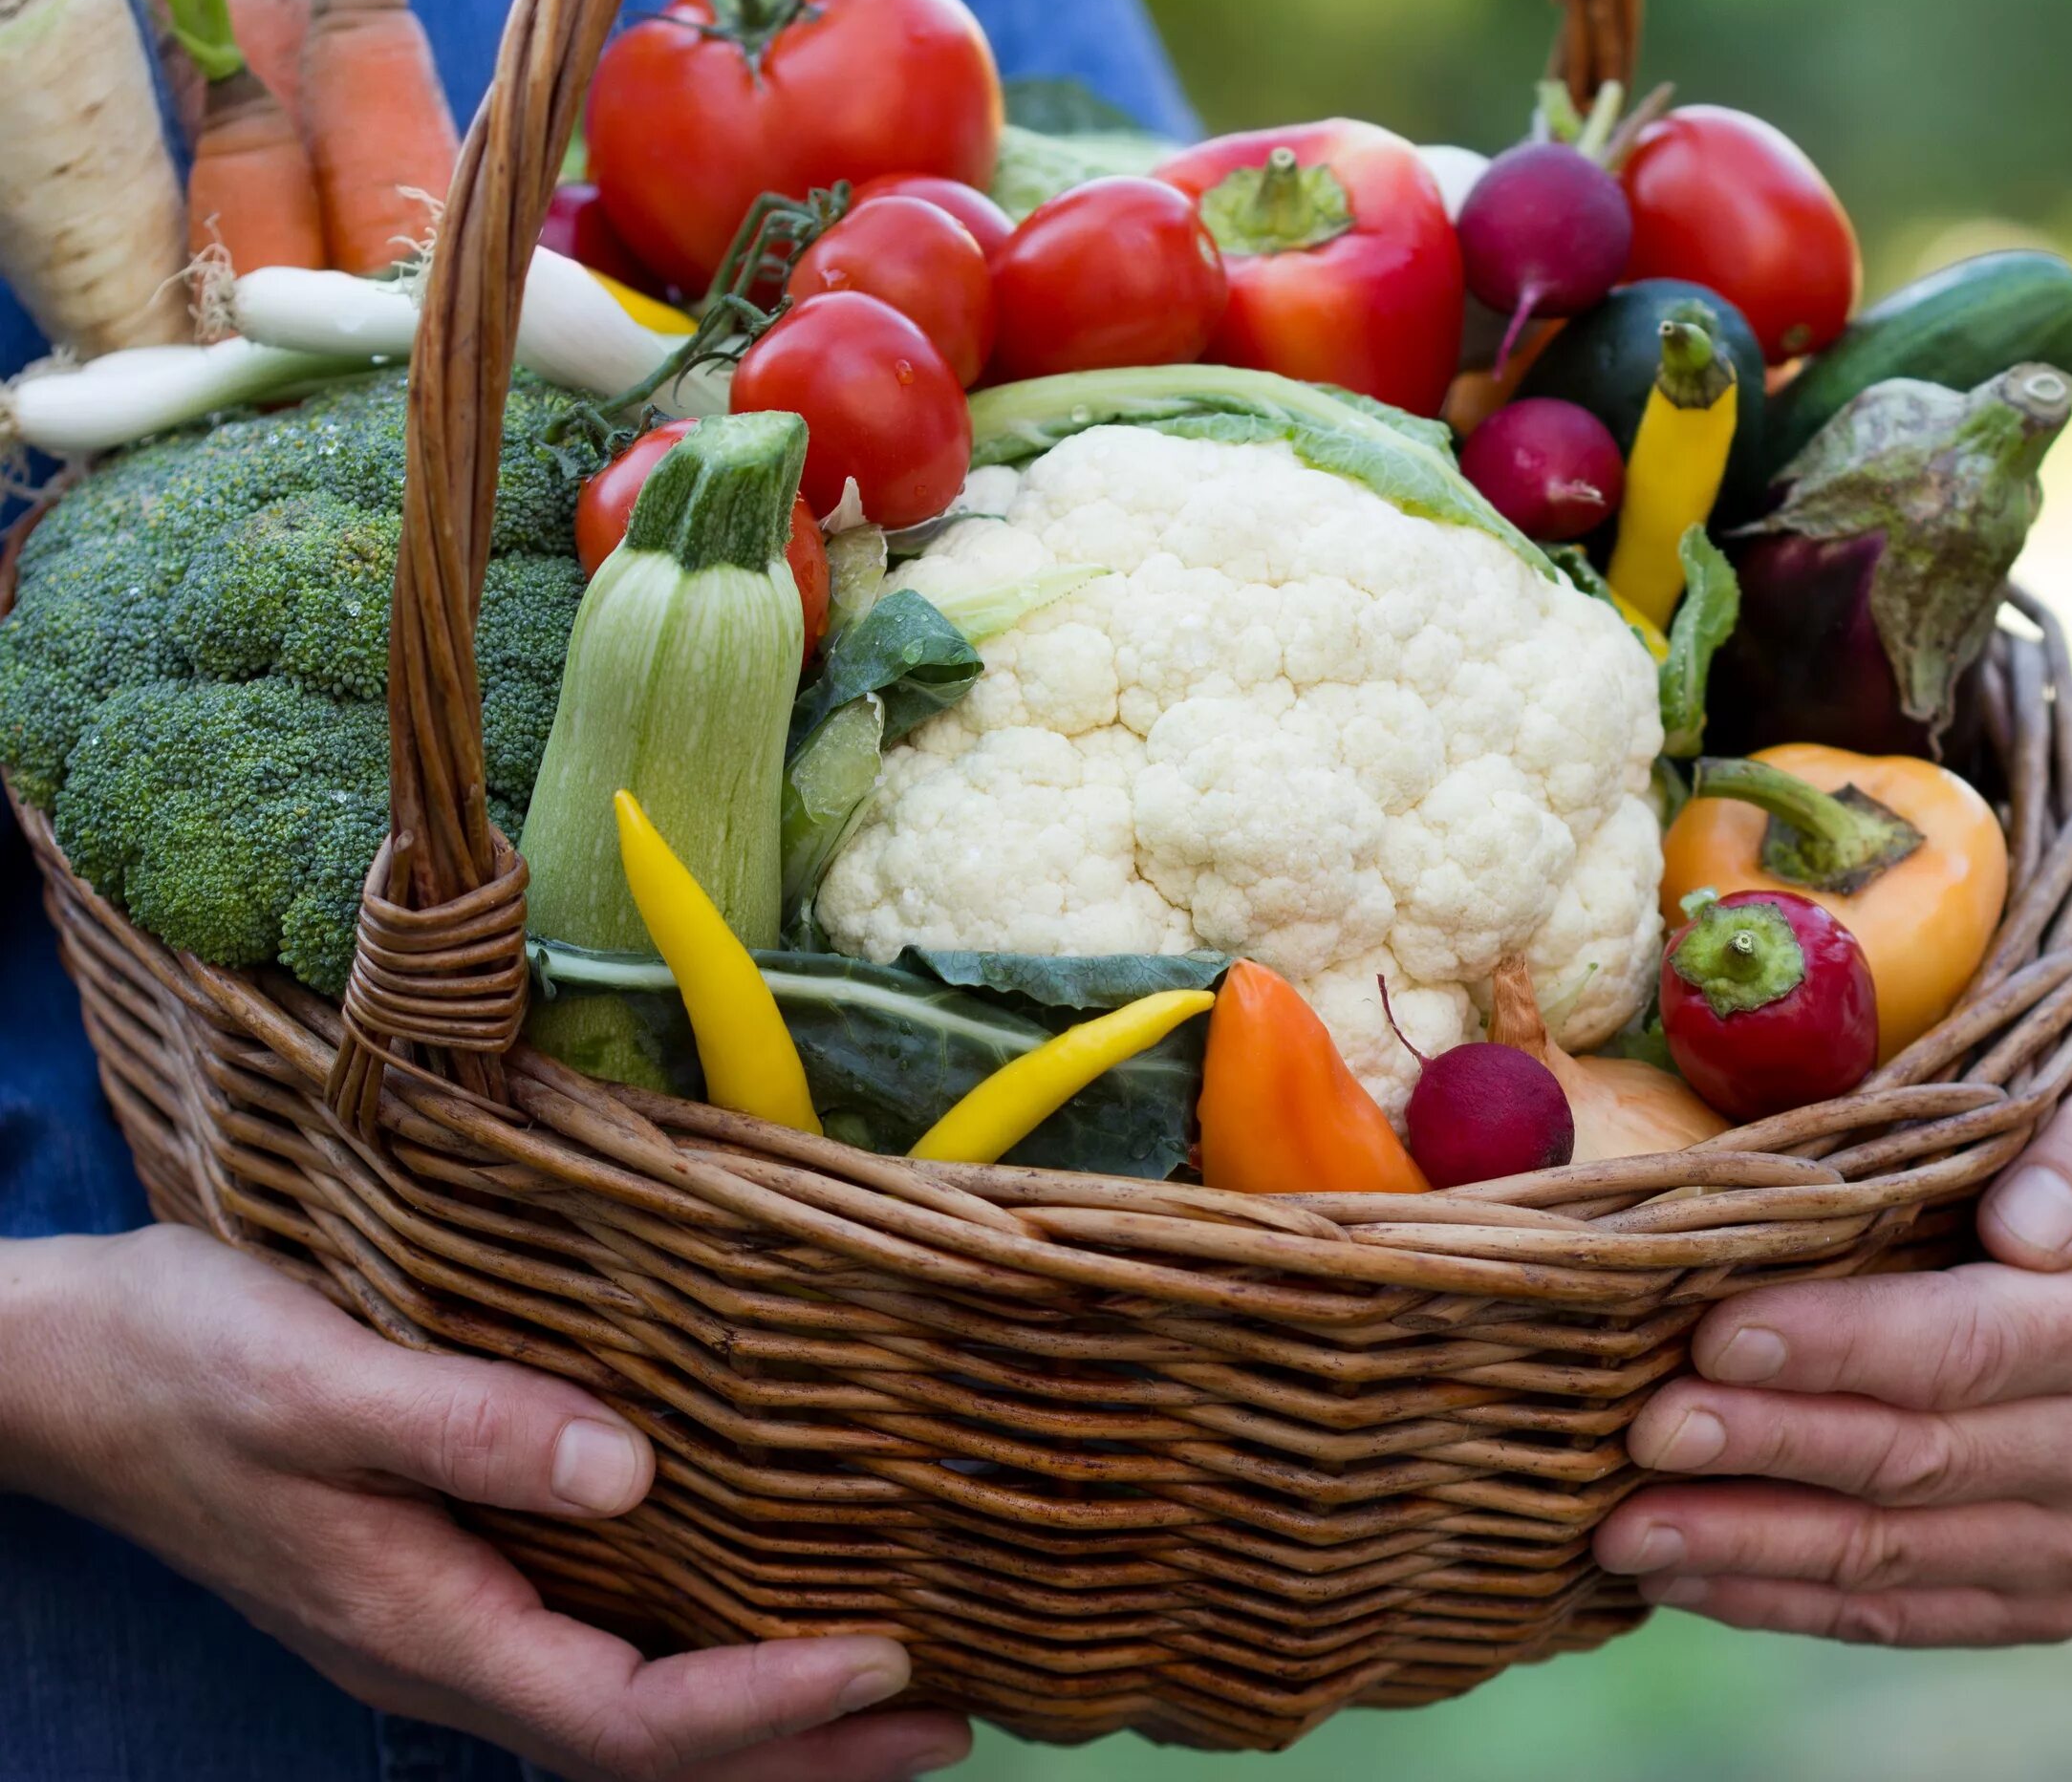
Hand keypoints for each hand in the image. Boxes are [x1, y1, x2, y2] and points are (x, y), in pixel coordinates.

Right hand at [0, 1226, 969, 1781]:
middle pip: (649, 1747)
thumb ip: (469, 1428)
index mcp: (425, 1622)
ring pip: (626, 1710)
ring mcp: (442, 1623)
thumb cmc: (181, 1359)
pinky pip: (593, 1654)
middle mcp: (446, 1649)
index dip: (765, 1705)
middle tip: (950, 1724)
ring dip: (761, 1722)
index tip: (889, 1661)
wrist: (61, 1371)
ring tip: (894, 1700)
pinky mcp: (441, 1578)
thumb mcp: (317, 1376)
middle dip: (802, 1750)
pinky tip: (750, 1617)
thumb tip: (629, 1470)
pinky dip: (695, 1663)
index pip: (629, 1712)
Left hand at [1593, 1051, 2071, 1645]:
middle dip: (1766, 1446)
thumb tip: (2032, 1231)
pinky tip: (1680, 1575)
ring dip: (1747, 1545)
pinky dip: (1778, 1599)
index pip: (1970, 1342)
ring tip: (1624, 1528)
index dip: (1841, 1345)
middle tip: (1645, 1430)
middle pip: (1915, 1455)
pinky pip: (1897, 1615)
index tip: (1719, 1332)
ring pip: (1891, 1553)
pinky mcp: (2046, 1599)